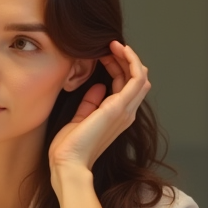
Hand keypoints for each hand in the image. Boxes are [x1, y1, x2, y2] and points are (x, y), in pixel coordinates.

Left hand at [47, 41, 150, 182]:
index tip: (102, 54)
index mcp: (117, 116)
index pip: (124, 85)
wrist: (68, 162)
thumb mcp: (79, 119)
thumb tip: (97, 87)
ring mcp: (125, 110)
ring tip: (114, 44)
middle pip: (135, 78)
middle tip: (109, 46)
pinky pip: (137, 78)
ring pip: (139, 76)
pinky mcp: (120, 106)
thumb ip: (89, 104)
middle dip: (124, 59)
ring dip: (129, 57)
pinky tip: (120, 50)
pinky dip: (131, 61)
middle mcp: (126, 113)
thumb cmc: (70, 147)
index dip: (117, 66)